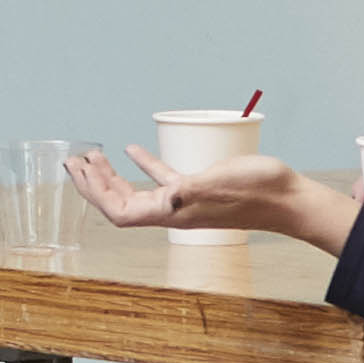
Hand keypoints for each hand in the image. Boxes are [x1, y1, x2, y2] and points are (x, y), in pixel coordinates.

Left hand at [66, 143, 356, 255]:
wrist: (288, 198)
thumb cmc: (256, 192)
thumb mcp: (219, 186)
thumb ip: (189, 193)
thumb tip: (166, 199)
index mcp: (171, 213)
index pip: (121, 213)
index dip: (97, 196)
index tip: (80, 173)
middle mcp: (172, 210)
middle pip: (121, 202)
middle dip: (94, 184)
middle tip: (74, 161)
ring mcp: (184, 200)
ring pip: (136, 191)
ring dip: (112, 175)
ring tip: (93, 156)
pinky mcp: (198, 187)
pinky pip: (161, 177)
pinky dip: (142, 163)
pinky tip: (131, 149)